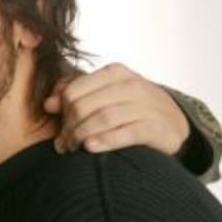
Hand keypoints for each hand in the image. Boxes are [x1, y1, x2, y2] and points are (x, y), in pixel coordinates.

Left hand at [46, 62, 188, 154]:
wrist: (173, 122)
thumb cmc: (130, 108)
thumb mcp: (104, 94)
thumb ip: (73, 94)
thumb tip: (48, 104)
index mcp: (115, 73)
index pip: (74, 91)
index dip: (62, 112)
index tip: (60, 129)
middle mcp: (132, 85)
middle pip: (85, 106)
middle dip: (69, 127)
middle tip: (64, 144)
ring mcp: (147, 105)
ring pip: (102, 119)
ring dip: (82, 136)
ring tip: (73, 148)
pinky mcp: (158, 127)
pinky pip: (127, 133)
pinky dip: (106, 140)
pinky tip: (91, 147)